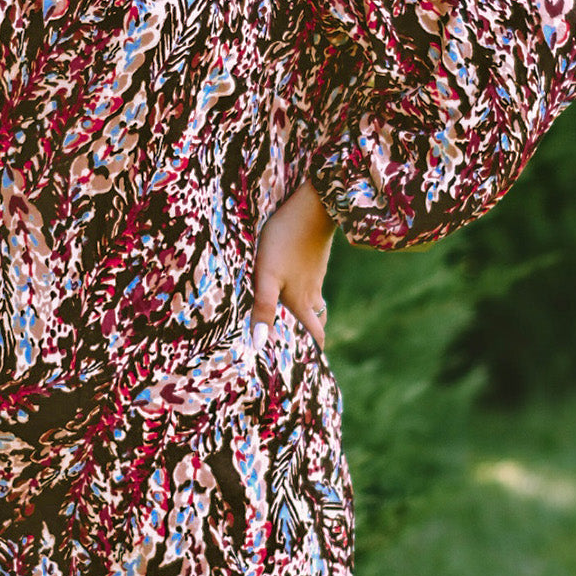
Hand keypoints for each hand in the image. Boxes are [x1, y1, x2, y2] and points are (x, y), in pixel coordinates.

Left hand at [250, 180, 334, 350]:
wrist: (313, 207)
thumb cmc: (285, 243)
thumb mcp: (267, 277)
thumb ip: (263, 309)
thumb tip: (259, 344)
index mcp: (301, 302)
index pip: (315, 336)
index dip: (314, 353)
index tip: (312, 368)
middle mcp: (312, 293)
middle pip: (317, 322)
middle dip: (313, 337)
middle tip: (306, 350)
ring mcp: (316, 275)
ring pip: (316, 303)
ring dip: (311, 316)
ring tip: (300, 324)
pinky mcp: (315, 258)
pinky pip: (313, 284)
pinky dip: (307, 294)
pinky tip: (296, 287)